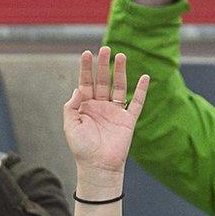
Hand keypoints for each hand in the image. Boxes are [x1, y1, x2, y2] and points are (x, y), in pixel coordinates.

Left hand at [60, 47, 149, 177]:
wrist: (98, 166)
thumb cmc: (82, 148)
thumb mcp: (70, 126)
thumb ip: (71, 106)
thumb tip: (78, 88)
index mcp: (85, 106)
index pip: (86, 82)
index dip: (86, 68)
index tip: (87, 53)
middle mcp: (100, 106)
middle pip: (103, 80)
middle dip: (104, 65)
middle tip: (106, 49)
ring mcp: (115, 112)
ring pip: (118, 87)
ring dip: (120, 72)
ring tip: (121, 56)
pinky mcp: (128, 120)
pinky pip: (136, 103)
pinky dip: (141, 90)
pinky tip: (144, 77)